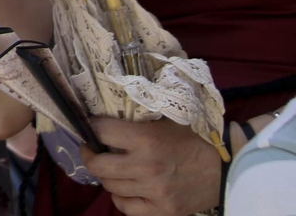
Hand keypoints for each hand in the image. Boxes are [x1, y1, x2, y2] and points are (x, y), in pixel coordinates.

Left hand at [81, 117, 222, 215]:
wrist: (227, 169)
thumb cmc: (194, 140)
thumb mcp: (167, 120)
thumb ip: (138, 118)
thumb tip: (106, 112)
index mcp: (147, 139)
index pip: (101, 131)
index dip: (92, 127)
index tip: (92, 127)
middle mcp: (147, 167)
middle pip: (97, 165)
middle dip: (89, 155)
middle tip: (91, 149)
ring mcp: (154, 192)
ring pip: (109, 186)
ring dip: (107, 175)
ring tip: (113, 167)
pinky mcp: (163, 211)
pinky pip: (125, 207)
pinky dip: (121, 198)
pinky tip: (126, 188)